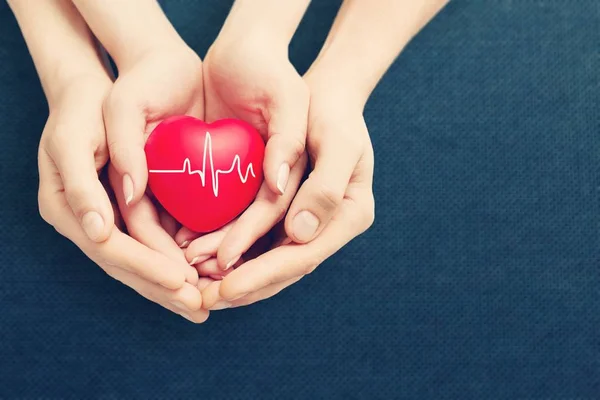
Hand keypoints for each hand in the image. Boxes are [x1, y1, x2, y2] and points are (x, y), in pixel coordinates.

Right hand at [37, 75, 207, 321]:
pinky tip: (202, 274)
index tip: (182, 281)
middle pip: (127, 266)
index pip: (110, 249)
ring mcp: (109, 218)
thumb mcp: (74, 138)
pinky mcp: (130, 210)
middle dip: (164, 289)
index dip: (146, 268)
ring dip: (172, 286)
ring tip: (204, 303)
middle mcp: (87, 220)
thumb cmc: (82, 108)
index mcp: (67, 208)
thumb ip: (82, 184)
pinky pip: (153, 243)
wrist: (98, 90)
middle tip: (200, 308)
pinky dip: (176, 261)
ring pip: (142, 260)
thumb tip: (99, 230)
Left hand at [194, 77, 374, 309]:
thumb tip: (300, 234)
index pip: (303, 256)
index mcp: (349, 215)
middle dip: (242, 285)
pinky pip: (257, 239)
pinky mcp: (286, 213)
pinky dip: (230, 250)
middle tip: (202, 300)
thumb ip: (325, 187)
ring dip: (231, 273)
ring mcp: (306, 222)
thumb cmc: (333, 112)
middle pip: (283, 268)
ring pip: (266, 259)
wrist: (323, 97)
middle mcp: (328, 226)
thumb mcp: (337, 140)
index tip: (226, 287)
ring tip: (193, 281)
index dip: (264, 274)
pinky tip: (200, 255)